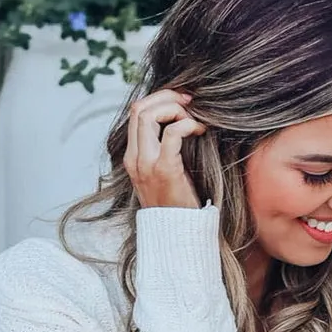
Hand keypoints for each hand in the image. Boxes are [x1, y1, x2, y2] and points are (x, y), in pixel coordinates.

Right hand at [123, 88, 205, 208]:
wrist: (177, 234)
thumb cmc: (178, 203)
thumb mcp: (164, 172)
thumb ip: (164, 148)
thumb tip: (179, 120)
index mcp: (132, 157)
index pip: (136, 113)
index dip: (159, 99)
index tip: (182, 101)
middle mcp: (134, 158)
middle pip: (140, 108)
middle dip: (167, 97)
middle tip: (190, 101)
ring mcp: (146, 164)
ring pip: (149, 115)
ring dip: (175, 109)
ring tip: (194, 119)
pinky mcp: (164, 170)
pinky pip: (172, 133)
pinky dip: (187, 124)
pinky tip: (199, 131)